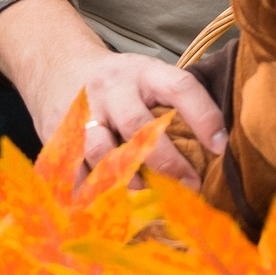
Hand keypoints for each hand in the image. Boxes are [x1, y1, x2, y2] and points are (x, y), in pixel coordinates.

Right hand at [0, 0, 227, 187]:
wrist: (55, 65)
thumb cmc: (119, 80)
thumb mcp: (148, 74)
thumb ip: (174, 101)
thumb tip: (216, 144)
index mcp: (143, 71)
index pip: (180, 88)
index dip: (204, 117)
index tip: (220, 148)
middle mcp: (111, 90)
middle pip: (138, 127)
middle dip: (167, 161)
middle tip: (190, 186)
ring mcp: (81, 114)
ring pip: (102, 153)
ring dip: (128, 182)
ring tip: (150, 199)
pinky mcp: (57, 139)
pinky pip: (73, 173)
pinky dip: (91, 194)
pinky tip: (110, 209)